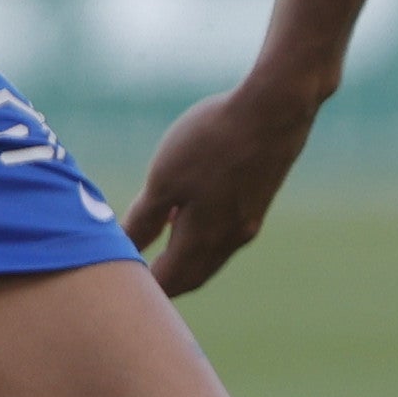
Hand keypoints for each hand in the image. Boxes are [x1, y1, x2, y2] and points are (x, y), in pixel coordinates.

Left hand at [122, 68, 326, 297]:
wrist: (274, 110)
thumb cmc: (211, 142)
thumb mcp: (165, 179)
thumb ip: (144, 220)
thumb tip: (125, 249)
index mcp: (203, 240)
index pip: (169, 281)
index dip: (145, 286)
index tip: (123, 283)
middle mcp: (230, 239)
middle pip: (192, 275)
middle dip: (166, 279)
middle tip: (140, 277)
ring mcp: (249, 221)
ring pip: (210, 256)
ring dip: (185, 259)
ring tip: (161, 249)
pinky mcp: (259, 200)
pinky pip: (225, 234)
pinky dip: (203, 237)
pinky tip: (191, 214)